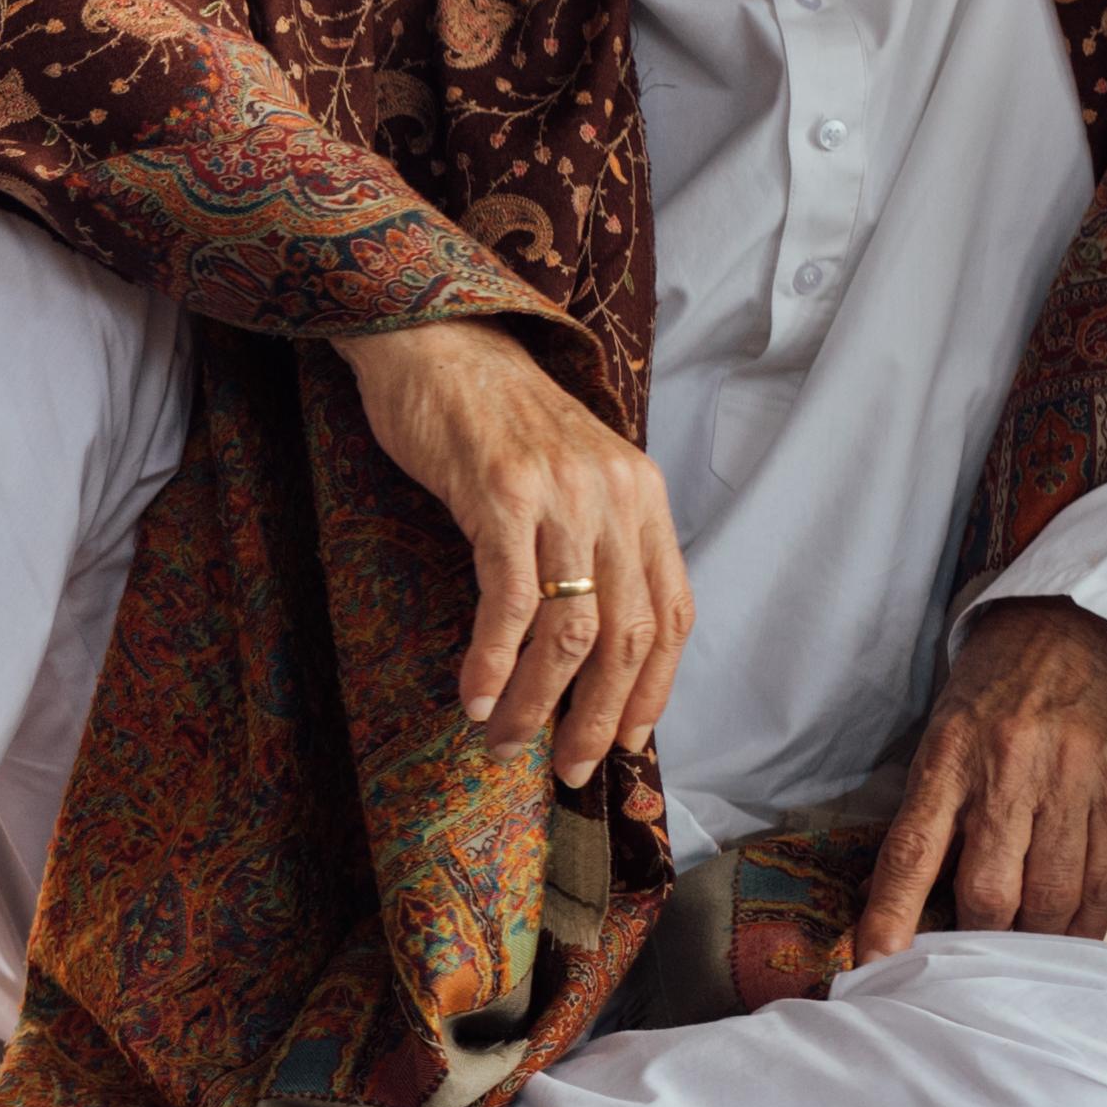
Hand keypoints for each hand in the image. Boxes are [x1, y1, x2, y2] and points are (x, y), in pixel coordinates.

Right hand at [333, 319, 690, 786]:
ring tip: (507, 740)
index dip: (654, 688)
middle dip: (597, 716)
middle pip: (629, 634)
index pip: (674, 611)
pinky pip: (509, 600)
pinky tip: (474, 697)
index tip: (623, 741)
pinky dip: (494, 661)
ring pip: (572, 630)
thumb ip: (589, 537)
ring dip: (539, 701)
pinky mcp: (500, 494)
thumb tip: (585, 638)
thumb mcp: (568, 471)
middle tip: (566, 767)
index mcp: (642, 493)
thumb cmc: (488, 416)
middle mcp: (615, 495)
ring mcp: (561, 494)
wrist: (432, 339)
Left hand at [854, 598, 1106, 961]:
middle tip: (967, 961)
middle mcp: (1012, 768)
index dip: (892, 915)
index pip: (913, 850)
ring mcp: (1076, 780)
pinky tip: (1071, 941)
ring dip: (1033, 941)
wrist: (1088, 621)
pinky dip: (1086, 923)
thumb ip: (934, 809)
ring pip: (1052, 897)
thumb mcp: (947, 728)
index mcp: (951, 752)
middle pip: (990, 890)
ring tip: (1019, 959)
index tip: (875, 964)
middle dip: (976, 939)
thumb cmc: (999, 686)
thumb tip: (909, 902)